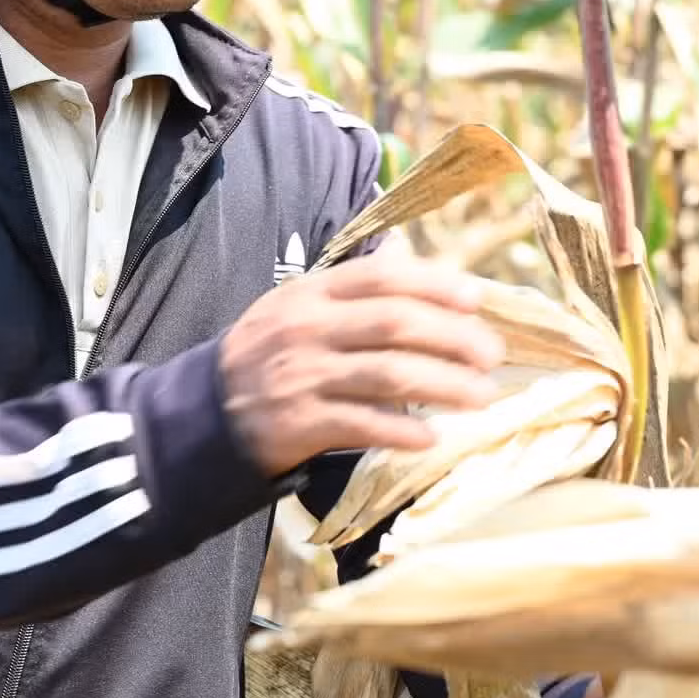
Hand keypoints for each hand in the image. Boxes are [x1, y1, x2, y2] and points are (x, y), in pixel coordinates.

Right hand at [219, 245, 505, 476]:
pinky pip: (363, 425)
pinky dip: (402, 432)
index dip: (434, 284)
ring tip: (482, 396)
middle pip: (395, 324)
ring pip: (388, 375)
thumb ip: (352, 288)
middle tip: (492, 354)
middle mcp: (309, 329)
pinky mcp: (301, 423)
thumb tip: (413, 260)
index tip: (476, 298)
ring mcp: (304, 376)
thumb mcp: (298, 305)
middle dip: (453, 338)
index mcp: (312, 293)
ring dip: (444, 385)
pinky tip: (433, 437)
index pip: (381, 278)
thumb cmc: (269, 353)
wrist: (206, 410)